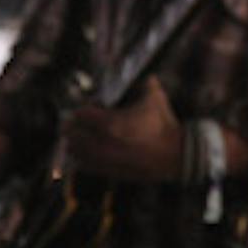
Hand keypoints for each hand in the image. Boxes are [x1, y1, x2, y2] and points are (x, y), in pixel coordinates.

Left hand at [62, 76, 182, 183]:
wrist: (175, 155)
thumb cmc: (164, 125)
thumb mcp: (156, 99)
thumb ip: (147, 84)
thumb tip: (147, 75)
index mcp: (110, 122)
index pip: (80, 114)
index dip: (83, 109)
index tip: (88, 107)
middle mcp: (102, 142)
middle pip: (72, 134)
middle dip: (73, 127)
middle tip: (74, 123)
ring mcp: (104, 159)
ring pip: (75, 151)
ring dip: (74, 143)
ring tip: (77, 139)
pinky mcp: (109, 171)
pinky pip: (85, 166)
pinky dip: (82, 159)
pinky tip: (85, 154)